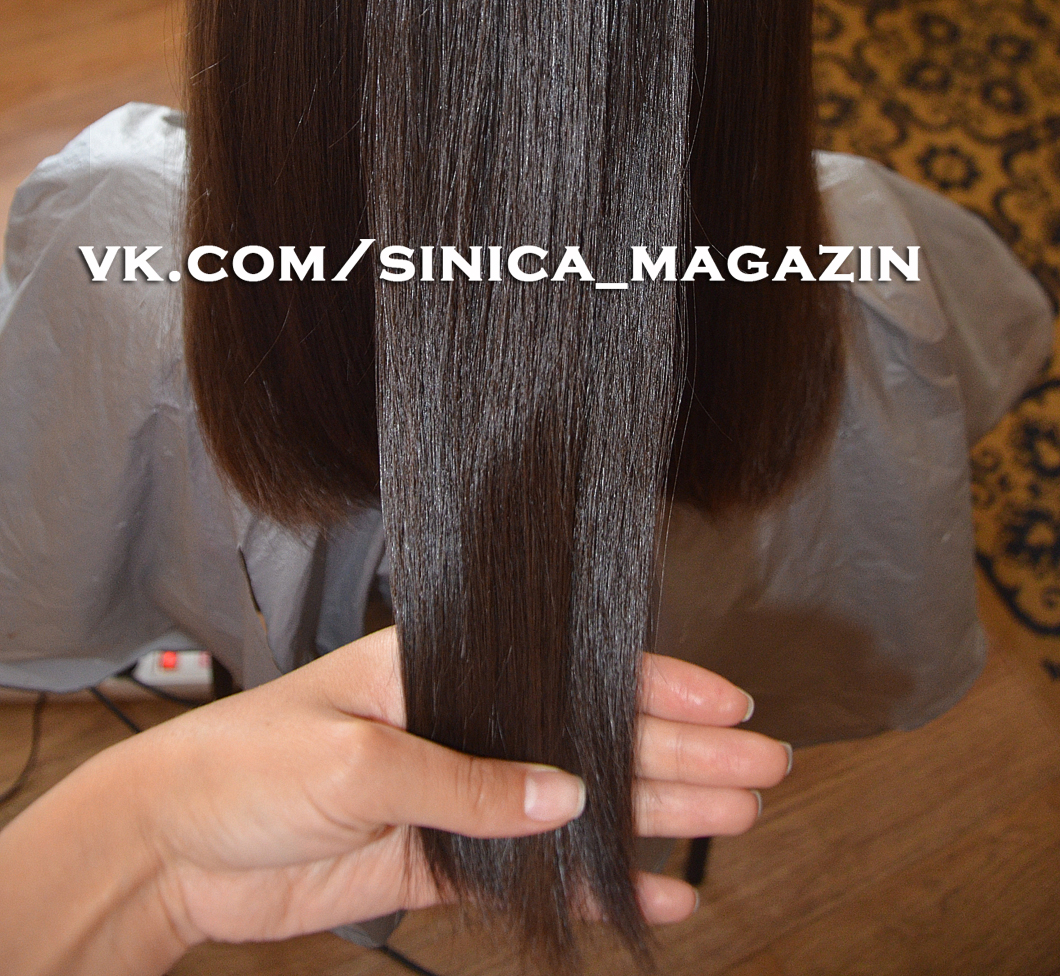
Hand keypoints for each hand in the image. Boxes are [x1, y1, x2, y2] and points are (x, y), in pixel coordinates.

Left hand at [0, 628, 789, 973]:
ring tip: (734, 821)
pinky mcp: (442, 861)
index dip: (654, 685)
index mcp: (446, 663)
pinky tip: (653, 898)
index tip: (728, 704)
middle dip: (681, 753)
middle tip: (762, 772)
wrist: (174, 846)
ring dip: (656, 815)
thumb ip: (466, 780)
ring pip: (580, 804)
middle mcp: (465, 720)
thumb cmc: (246, 763)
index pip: (570, 665)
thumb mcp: (356, 755)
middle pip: (594, 736)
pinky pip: (536, 875)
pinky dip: (593, 888)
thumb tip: (569, 796)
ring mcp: (460, 793)